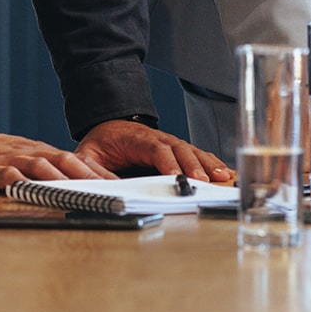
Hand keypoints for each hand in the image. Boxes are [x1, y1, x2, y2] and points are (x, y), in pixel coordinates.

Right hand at [0, 132, 115, 191]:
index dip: (97, 173)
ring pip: (42, 167)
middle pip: (65, 162)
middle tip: (110, 190)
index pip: (75, 162)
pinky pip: (9, 176)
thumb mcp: (22, 162)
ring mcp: (11, 161)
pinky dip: (22, 183)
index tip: (119, 185)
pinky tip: (33, 191)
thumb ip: (44, 172)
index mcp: (40, 153)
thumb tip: (74, 187)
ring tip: (82, 193)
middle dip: (89, 176)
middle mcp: (30, 154)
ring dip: (63, 180)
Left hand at [74, 118, 233, 182]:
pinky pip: (196, 154)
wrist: (109, 125)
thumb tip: (102, 186)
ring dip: (207, 163)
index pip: (156, 148)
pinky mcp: (176, 149)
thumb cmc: (101, 143)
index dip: (167, 162)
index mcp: (136, 139)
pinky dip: (211, 162)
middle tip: (203, 182)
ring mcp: (169, 142)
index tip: (176, 177)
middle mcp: (157, 138)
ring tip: (221, 177)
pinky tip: (223, 171)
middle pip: (179, 149)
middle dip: (193, 165)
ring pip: (192, 151)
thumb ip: (91, 169)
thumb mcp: (87, 155)